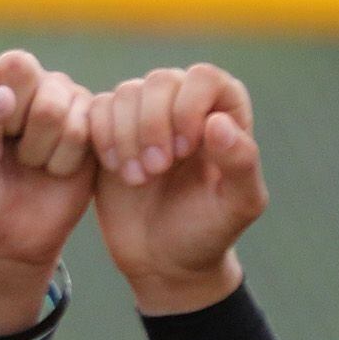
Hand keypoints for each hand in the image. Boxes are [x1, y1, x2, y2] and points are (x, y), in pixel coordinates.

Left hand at [0, 48, 97, 333]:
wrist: (4, 244)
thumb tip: (5, 97)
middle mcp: (16, 77)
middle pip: (21, 66)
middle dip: (10, 123)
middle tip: (4, 152)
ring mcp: (57, 95)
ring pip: (54, 103)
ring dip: (36, 150)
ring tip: (28, 165)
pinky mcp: (89, 120)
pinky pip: (84, 127)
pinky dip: (63, 162)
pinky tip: (53, 172)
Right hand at [88, 63, 267, 314]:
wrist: (163, 262)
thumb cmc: (206, 233)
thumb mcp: (237, 206)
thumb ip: (241, 163)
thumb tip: (218, 122)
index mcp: (224, 113)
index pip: (204, 77)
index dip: (188, 107)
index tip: (185, 151)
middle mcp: (184, 104)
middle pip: (160, 81)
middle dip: (153, 125)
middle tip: (157, 171)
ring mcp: (144, 116)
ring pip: (126, 93)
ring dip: (126, 136)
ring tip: (138, 178)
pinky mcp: (110, 131)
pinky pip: (97, 110)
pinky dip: (102, 139)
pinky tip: (117, 171)